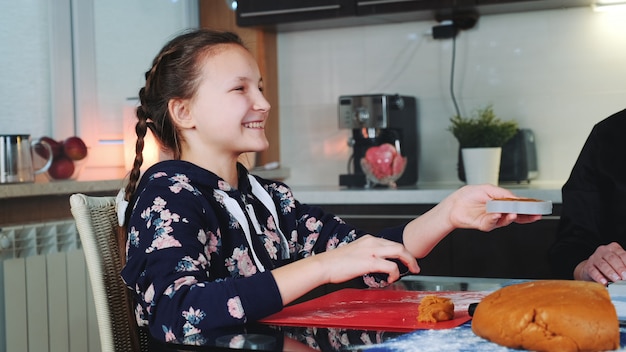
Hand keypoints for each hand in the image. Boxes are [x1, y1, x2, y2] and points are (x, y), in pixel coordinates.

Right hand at [273, 235, 419, 304]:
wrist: (324, 265)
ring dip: (408, 262)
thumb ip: (366, 255)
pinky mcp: (369, 261)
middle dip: (410, 257)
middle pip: (400, 246)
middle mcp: (371, 242)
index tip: (406, 261)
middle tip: (415, 267)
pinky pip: (391, 266)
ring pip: (399, 252)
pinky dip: (395, 273)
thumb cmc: (335, 263)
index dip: (402, 253)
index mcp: (368, 240)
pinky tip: (391, 279)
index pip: (391, 243)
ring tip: (411, 271)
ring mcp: (371, 251)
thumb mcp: (354, 254)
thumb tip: (375, 264)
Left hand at [445, 184, 541, 231]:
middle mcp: (499, 212)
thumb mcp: (489, 189)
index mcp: (502, 203)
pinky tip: (497, 214)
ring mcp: (493, 219)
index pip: (518, 206)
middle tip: (535, 215)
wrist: (454, 204)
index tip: (538, 208)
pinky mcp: (484, 225)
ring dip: (511, 217)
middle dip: (527, 216)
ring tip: (515, 213)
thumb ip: (503, 194)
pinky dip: (495, 219)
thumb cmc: (469, 195)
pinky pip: (492, 223)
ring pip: (506, 220)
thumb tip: (516, 198)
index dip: (529, 208)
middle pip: (517, 216)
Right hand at [574, 242, 625, 284]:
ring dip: (610, 273)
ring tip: (617, 280)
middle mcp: (603, 251)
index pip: (622, 254)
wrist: (593, 269)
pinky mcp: (587, 266)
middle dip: (619, 268)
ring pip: (602, 264)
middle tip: (624, 277)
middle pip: (612, 258)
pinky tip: (604, 282)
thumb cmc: (610, 266)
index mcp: (614, 248)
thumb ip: (624, 266)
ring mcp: (594, 258)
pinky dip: (599, 277)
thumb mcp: (619, 263)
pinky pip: (593, 271)